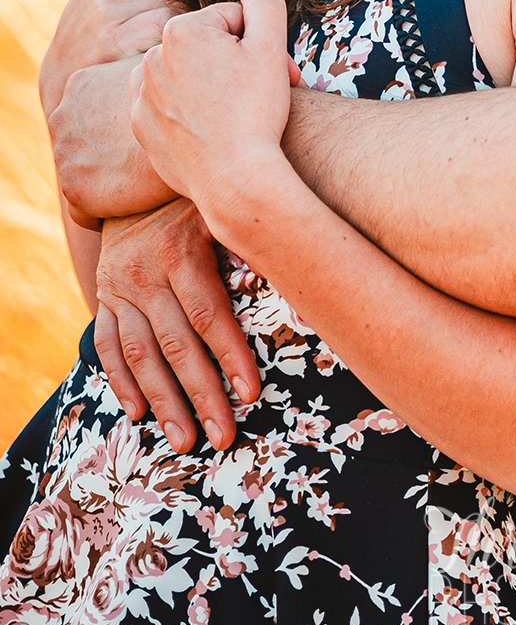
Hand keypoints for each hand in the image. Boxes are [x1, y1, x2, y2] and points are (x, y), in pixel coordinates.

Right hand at [39, 0, 199, 119]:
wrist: (67, 64)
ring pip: (187, 5)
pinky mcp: (116, 39)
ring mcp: (113, 5)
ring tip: (170, 30)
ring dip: (189, 19)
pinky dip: (173, 40)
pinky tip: (161, 46)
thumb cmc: (111, 10)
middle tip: (184, 11)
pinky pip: (171, 31)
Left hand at [50, 60, 171, 226]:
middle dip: (109, 156)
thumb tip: (163, 47)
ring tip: (145, 185)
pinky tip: (139, 205)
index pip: (91, 115)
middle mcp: (61, 116)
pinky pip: (87, 213)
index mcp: (79, 84)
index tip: (143, 140)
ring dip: (109, 186)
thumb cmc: (186, 99)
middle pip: (84, 146)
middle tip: (146, 163)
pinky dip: (108, 214)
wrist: (196, 134)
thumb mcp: (159, 68)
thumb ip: (147, 66)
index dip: (118, 131)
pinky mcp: (73, 189)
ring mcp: (63, 153)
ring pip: (84, 179)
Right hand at [94, 200, 259, 452]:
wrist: (138, 183)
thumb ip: (253, 242)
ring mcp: (119, 288)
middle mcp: (145, 272)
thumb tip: (304, 273)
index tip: (251, 393)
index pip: (208, 314)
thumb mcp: (223, 212)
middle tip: (223, 437)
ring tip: (185, 441)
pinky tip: (138, 415)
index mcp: (181, 251)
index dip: (230, 355)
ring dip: (163, 403)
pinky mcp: (103, 298)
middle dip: (201, 395)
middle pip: (176, 345)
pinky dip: (121, 382)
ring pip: (140, 355)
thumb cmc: (200, 202)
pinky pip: (107, 346)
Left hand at [131, 0, 295, 227]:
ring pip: (187, 73)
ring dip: (211, 83)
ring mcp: (140, 94)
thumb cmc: (256, 111)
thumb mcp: (272, 46)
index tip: (277, 70)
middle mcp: (151, 57)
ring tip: (236, 110)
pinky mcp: (139, 125)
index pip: (232, 20)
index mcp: (180, 30)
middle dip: (236, 63)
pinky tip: (212, 126)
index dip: (261, 42)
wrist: (233, 180)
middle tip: (263, 92)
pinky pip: (168, 103)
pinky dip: (188, 109)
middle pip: (207, 47)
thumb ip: (264, 4)